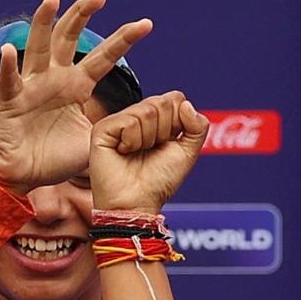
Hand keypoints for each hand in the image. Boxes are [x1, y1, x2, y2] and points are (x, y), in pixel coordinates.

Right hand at [0, 0, 152, 190]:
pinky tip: (9, 49)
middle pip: (69, 39)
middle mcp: (55, 79)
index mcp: (78, 86)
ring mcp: (32, 87)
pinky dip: (7, 66)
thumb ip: (120, 127)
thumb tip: (148, 123)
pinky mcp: (12, 102)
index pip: (104, 57)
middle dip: (83, 15)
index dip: (123, 39)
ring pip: (38, 48)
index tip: (147, 23)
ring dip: (44, 22)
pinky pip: (9, 82)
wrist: (25, 177)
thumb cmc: (57, 158)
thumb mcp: (98, 139)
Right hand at [87, 93, 206, 220]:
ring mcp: (119, 121)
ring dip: (149, 139)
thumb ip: (197, 126)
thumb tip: (186, 104)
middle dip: (165, 131)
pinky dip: (133, 141)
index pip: (175, 98)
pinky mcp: (103, 128)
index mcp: (156, 119)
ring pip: (147, 111)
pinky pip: (129, 122)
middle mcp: (137, 116)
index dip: (179, 122)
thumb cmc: (159, 180)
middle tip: (152, 149)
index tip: (169, 143)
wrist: (138, 201)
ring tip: (138, 152)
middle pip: (162, 102)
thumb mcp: (188, 152)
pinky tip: (124, 152)